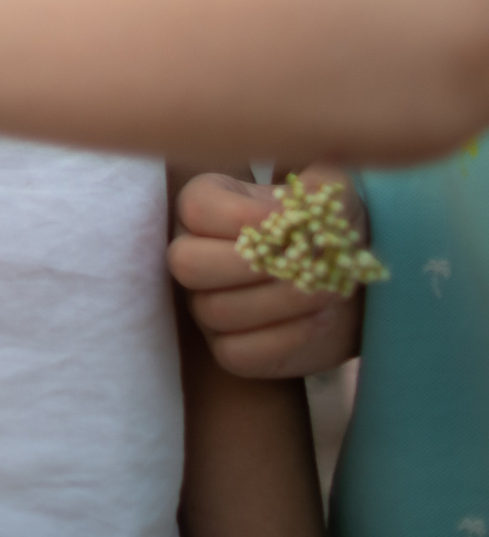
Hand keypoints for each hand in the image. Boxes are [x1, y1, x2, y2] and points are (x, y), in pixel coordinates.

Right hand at [170, 169, 366, 378]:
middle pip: (186, 263)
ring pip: (216, 310)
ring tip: (328, 291)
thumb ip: (323, 183)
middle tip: (306, 263)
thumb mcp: (334, 194)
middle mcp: (192, 253)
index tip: (293, 222)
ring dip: (281, 302)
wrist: (350, 284)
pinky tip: (319, 321)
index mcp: (206, 207)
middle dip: (251, 266)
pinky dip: (283, 339)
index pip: (195, 209)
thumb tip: (307, 194)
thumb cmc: (331, 230)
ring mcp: (204, 305)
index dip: (244, 218)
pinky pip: (236, 353)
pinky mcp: (228, 349)